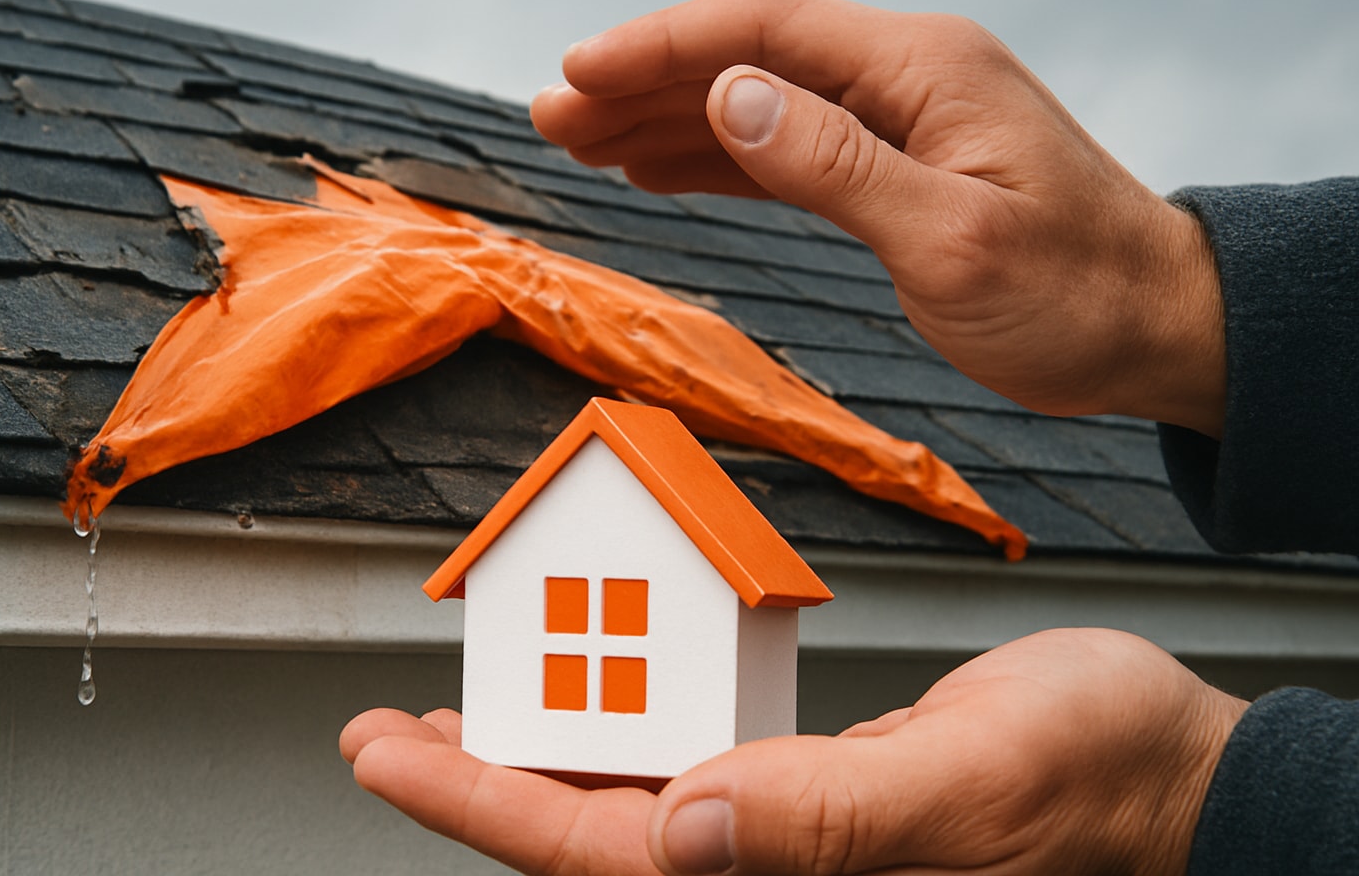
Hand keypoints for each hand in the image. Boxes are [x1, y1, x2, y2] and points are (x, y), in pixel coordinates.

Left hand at [342, 628, 1246, 874]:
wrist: (1166, 762)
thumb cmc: (1100, 770)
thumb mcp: (974, 773)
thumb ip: (835, 812)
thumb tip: (689, 824)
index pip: (603, 854)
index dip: (484, 804)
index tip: (389, 754)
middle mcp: (781, 866)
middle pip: (591, 838)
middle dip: (479, 785)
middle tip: (387, 734)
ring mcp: (794, 836)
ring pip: (632, 806)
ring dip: (539, 756)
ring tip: (458, 715)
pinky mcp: (814, 794)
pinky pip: (690, 763)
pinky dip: (625, 725)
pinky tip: (596, 696)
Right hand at [530, 0, 1224, 435]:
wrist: (1156, 326)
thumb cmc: (1076, 291)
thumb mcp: (953, 240)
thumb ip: (837, 166)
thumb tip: (730, 98)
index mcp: (921, 69)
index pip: (763, 28)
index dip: (659, 44)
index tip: (577, 74)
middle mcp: (905, 76)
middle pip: (745, 55)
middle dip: (641, 81)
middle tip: (552, 116)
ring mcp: (898, 117)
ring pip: (755, 99)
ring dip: (665, 119)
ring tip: (581, 144)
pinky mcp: (894, 165)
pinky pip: (784, 147)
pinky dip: (716, 157)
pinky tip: (659, 169)